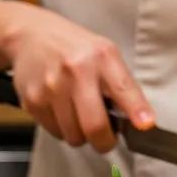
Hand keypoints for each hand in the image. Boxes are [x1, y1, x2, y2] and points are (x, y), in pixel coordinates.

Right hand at [5, 5, 154, 151]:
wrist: (30, 34)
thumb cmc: (74, 47)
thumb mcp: (104, 53)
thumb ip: (120, 84)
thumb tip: (138, 120)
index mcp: (102, 56)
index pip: (123, 87)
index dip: (136, 109)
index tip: (145, 125)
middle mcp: (77, 70)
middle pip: (95, 125)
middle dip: (105, 142)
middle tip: (106, 139)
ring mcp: (52, 86)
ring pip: (74, 136)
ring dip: (81, 135)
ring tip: (79, 115)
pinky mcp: (33, 100)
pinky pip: (54, 132)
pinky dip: (62, 128)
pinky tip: (61, 109)